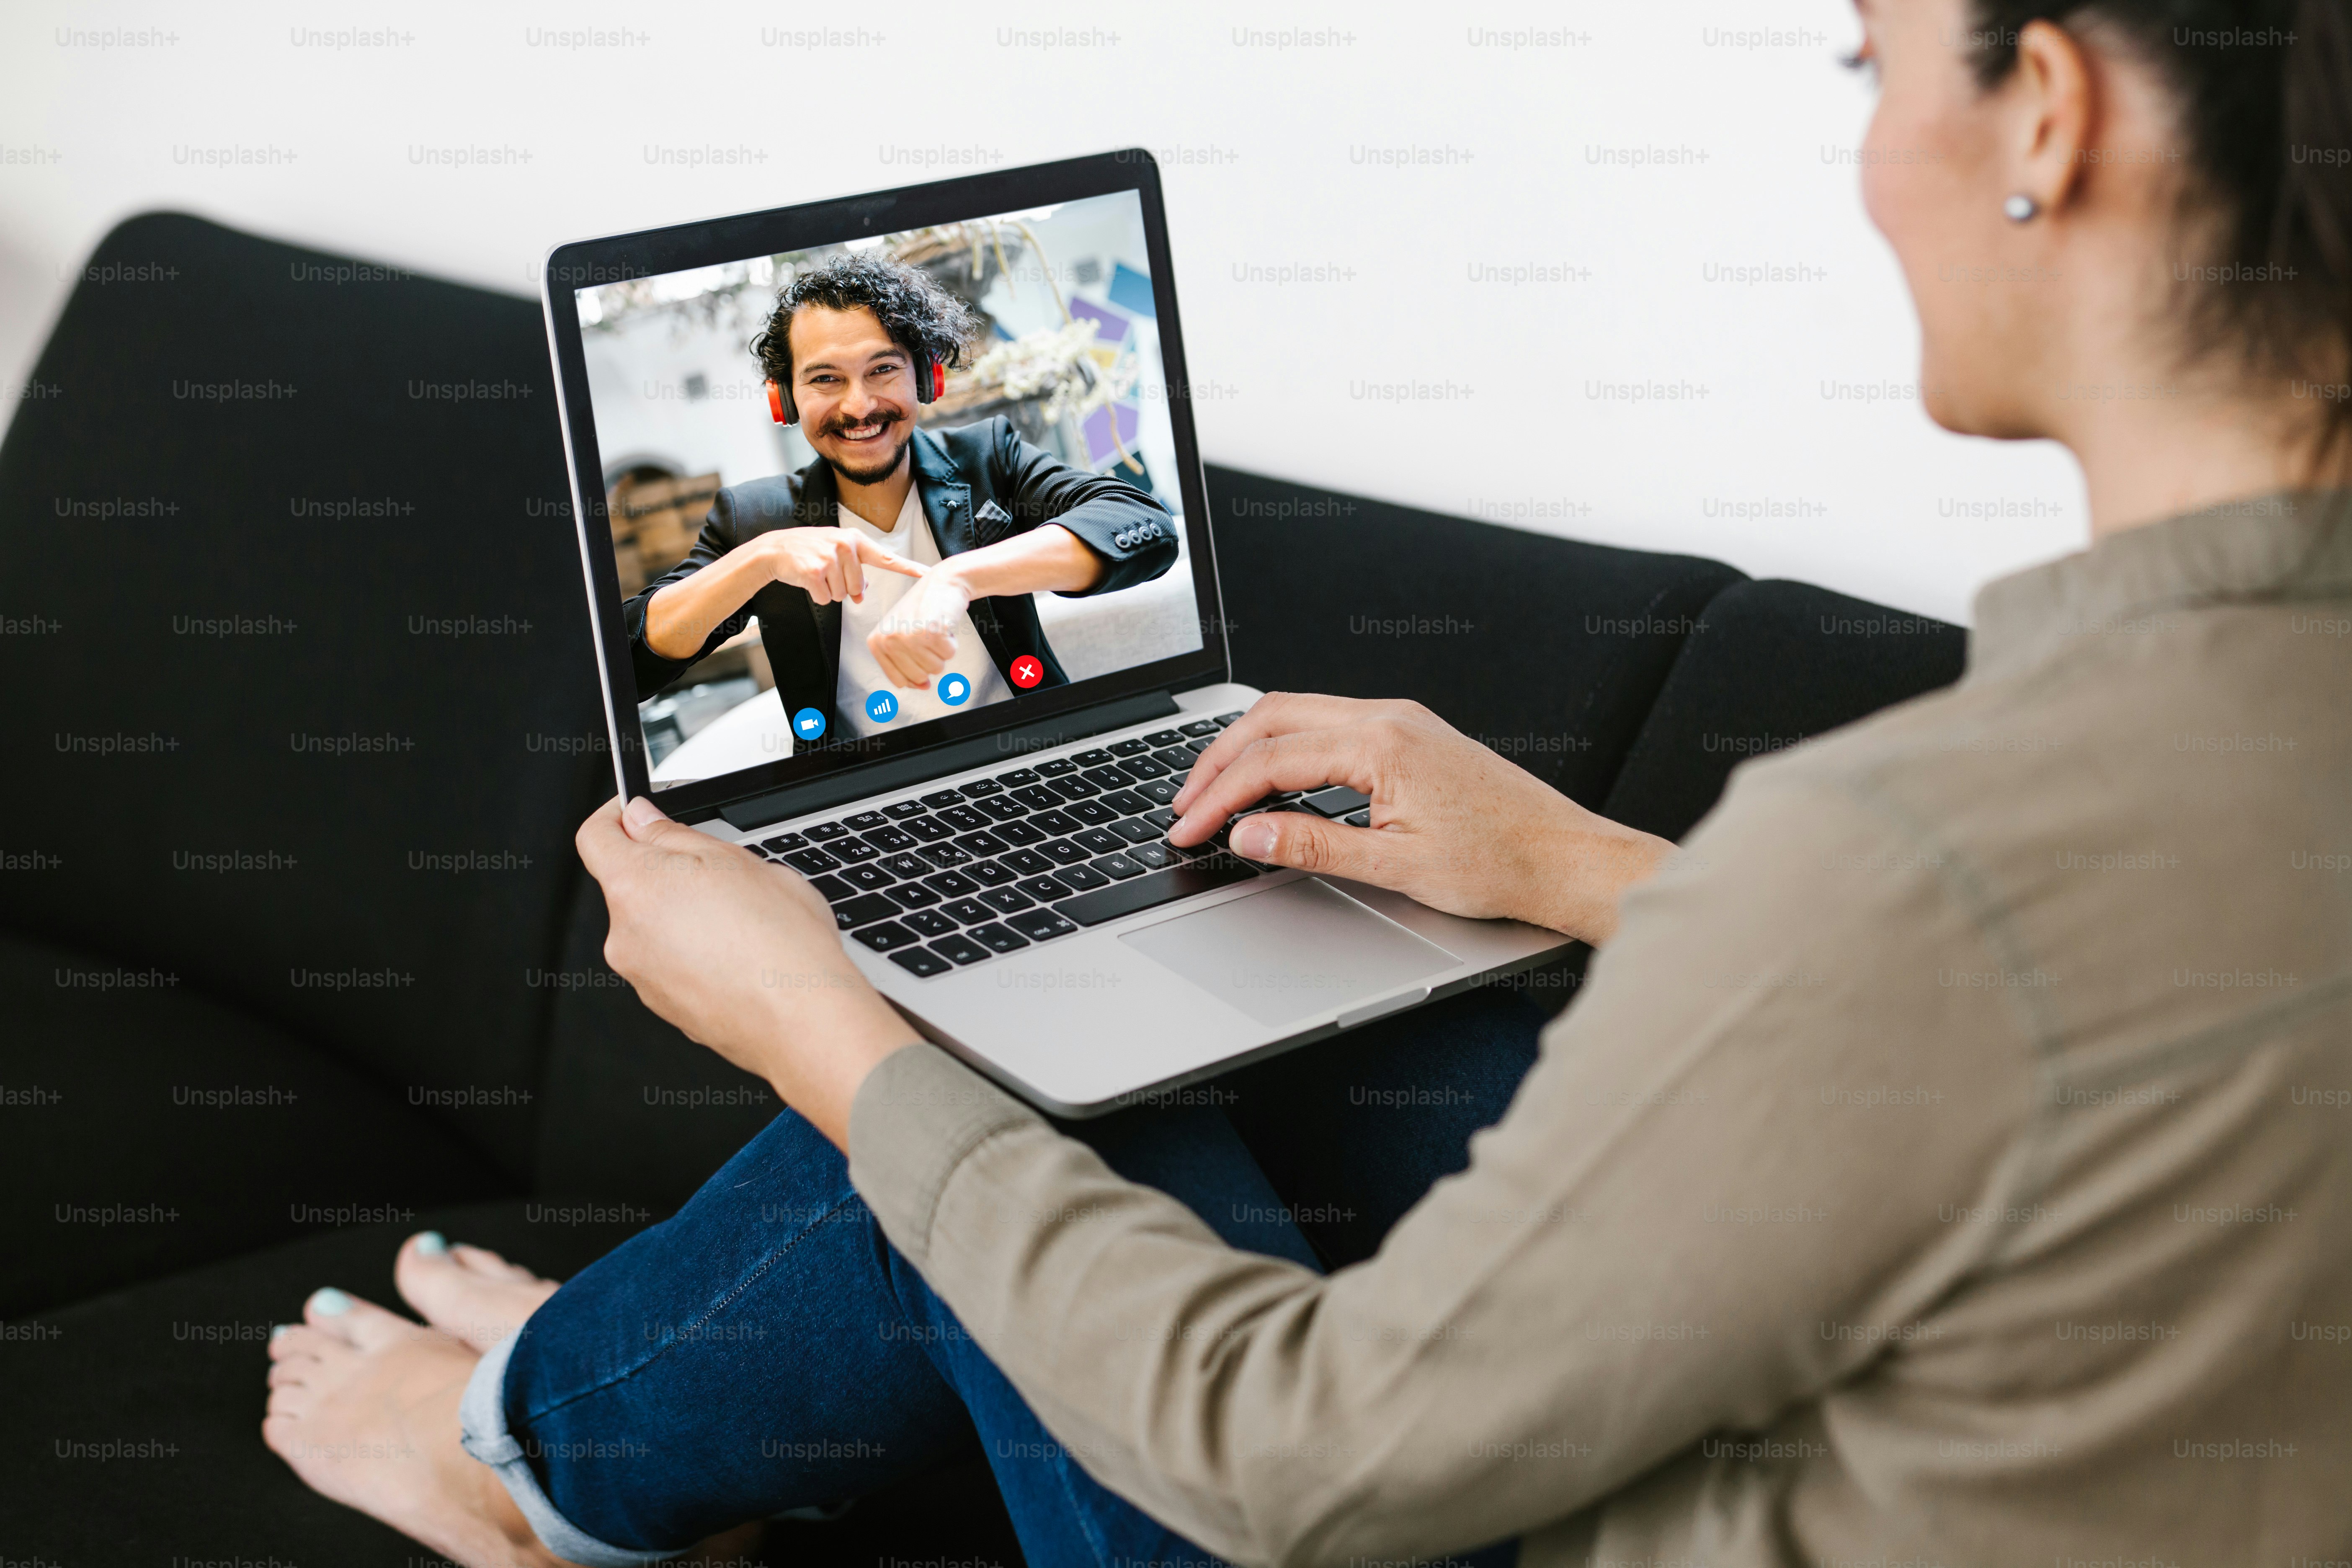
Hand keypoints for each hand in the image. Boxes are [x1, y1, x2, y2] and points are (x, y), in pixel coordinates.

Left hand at [574, 796, 915, 1147]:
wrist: (803, 1021)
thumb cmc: (779, 943)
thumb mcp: (734, 860)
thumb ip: (674, 835)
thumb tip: (642, 820)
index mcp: (634, 887)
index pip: (595, 836)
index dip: (616, 815)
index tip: (639, 811)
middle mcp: (625, 936)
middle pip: (630, 885)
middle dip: (668, 871)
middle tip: (722, 872)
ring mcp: (643, 977)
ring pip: (654, 927)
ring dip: (686, 915)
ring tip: (743, 921)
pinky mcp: (665, 1007)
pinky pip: (671, 964)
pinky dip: (696, 953)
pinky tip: (741, 955)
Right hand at [755, 527, 923, 606]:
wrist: (776, 549)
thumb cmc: (810, 552)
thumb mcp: (836, 553)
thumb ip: (855, 571)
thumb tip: (861, 596)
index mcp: (856, 541)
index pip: (887, 558)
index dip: (909, 568)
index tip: (928, 573)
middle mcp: (846, 546)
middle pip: (858, 588)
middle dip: (842, 587)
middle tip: (826, 572)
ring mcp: (830, 558)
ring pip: (842, 595)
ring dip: (828, 591)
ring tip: (816, 573)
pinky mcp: (815, 572)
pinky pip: (825, 598)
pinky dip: (815, 595)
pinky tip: (807, 579)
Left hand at [867, 567, 972, 688]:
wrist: (943, 581)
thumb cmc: (923, 606)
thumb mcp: (903, 634)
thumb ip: (906, 664)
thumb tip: (922, 686)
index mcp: (877, 642)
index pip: (899, 681)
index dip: (916, 673)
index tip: (920, 656)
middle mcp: (890, 639)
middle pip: (919, 676)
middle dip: (930, 660)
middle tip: (928, 637)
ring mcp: (910, 636)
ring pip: (936, 668)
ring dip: (941, 650)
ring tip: (934, 629)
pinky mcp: (931, 632)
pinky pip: (949, 654)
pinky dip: (952, 642)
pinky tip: (943, 625)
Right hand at [1168, 694, 1672, 944]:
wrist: (1567, 858)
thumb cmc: (1502, 863)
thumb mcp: (1397, 866)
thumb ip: (1313, 846)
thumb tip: (1247, 836)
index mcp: (1383, 743)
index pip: (1272, 760)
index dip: (1218, 797)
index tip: (1187, 829)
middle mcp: (1390, 717)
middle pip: (1274, 717)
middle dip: (1218, 760)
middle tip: (1184, 805)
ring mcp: (1402, 720)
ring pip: (1299, 712)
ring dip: (1250, 748)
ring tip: (1216, 790)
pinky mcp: (1412, 734)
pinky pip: (1329, 723)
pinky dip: (1287, 746)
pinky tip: (1274, 778)